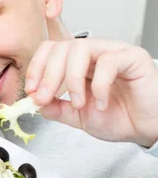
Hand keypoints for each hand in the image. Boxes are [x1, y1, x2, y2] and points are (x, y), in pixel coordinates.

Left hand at [25, 39, 157, 147]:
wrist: (148, 129)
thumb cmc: (120, 118)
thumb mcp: (77, 116)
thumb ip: (55, 108)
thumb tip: (34, 101)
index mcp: (78, 63)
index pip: (50, 50)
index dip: (37, 67)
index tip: (32, 91)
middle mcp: (94, 53)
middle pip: (61, 47)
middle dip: (48, 75)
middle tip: (45, 98)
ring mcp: (113, 52)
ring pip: (80, 48)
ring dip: (71, 78)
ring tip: (78, 103)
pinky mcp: (134, 57)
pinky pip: (109, 62)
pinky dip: (99, 85)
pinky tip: (101, 103)